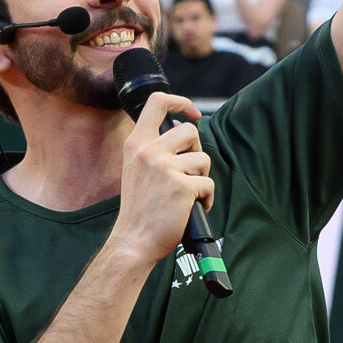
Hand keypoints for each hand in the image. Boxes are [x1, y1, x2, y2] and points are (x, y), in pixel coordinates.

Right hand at [112, 95, 213, 265]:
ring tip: (189, 193)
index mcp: (136, 144)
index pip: (157, 102)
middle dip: (197, 151)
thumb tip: (181, 131)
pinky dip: (207, 198)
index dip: (181, 103)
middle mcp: (149, 151)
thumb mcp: (136, 169)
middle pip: (190, 131)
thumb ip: (154, 149)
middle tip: (189, 171)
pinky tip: (195, 207)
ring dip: (202, 177)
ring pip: (203, 159)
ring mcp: (165, 167)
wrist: (134, 240)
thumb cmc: (139, 209)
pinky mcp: (182, 186)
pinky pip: (209, 184)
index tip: (193, 114)